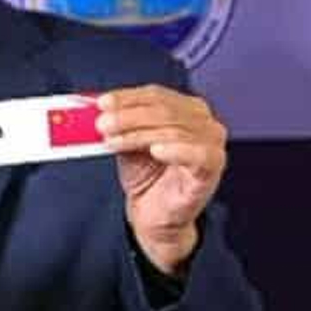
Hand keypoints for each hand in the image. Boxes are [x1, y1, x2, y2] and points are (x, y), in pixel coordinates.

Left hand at [95, 85, 227, 275]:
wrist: (154, 215)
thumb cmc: (147, 177)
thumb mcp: (127, 143)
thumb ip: (118, 124)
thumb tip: (98, 110)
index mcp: (186, 109)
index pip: (155, 94)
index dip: (127, 97)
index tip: (102, 103)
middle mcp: (203, 122)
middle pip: (164, 110)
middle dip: (128, 116)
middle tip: (103, 123)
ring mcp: (211, 144)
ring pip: (173, 130)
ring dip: (139, 134)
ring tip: (114, 140)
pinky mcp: (212, 169)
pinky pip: (198, 154)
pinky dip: (176, 150)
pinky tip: (156, 150)